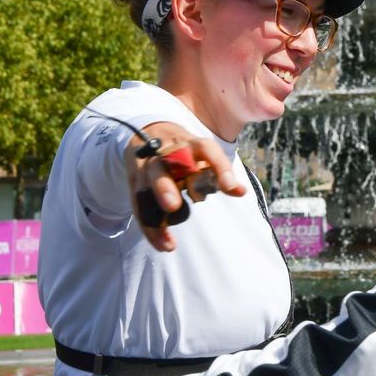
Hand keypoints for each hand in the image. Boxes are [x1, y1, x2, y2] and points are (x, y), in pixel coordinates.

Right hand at [125, 121, 246, 250]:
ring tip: (168, 243)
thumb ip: (219, 171)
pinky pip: (138, 205)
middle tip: (172, 206)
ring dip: (153, 218)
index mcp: (188, 143)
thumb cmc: (184, 149)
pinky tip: (161, 243)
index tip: (230, 188)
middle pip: (160, 167)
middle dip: (163, 186)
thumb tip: (241, 191)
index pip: (206, 149)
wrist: (149, 132)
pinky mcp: (134, 180)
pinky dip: (149, 227)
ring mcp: (145, 166)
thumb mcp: (202, 154)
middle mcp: (163, 151)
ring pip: (144, 190)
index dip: (219, 167)